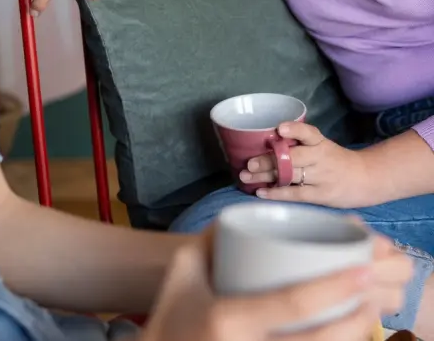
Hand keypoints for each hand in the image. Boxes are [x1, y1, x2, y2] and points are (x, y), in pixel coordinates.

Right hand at [143, 231, 410, 340]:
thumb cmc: (169, 314)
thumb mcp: (183, 270)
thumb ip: (212, 239)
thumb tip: (247, 215)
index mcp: (227, 318)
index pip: (291, 303)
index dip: (331, 288)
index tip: (361, 270)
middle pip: (317, 340)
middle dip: (354, 319)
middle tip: (374, 294)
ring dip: (349, 339)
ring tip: (366, 315)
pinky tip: (342, 337)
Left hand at [240, 122, 372, 207]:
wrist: (366, 178)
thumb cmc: (336, 160)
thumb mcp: (323, 145)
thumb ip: (301, 144)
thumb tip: (267, 143)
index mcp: (320, 142)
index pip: (308, 133)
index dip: (295, 130)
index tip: (280, 129)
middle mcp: (320, 158)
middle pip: (292, 158)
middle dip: (269, 160)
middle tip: (249, 162)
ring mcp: (321, 177)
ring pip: (290, 176)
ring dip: (266, 177)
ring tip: (246, 176)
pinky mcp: (321, 195)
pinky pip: (296, 194)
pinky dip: (277, 193)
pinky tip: (261, 192)